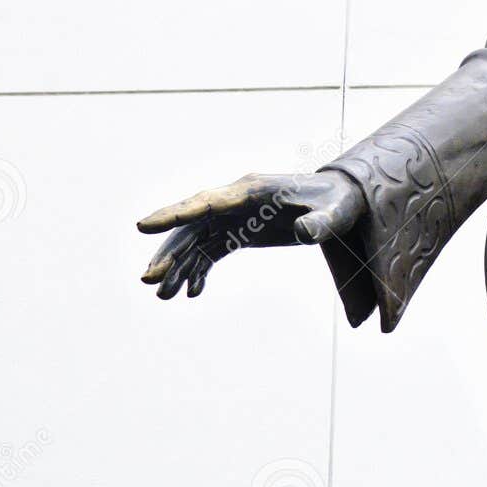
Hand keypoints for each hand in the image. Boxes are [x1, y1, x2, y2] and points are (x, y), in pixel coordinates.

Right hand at [137, 171, 363, 299]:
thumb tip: (302, 234)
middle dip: (169, 252)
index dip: (175, 214)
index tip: (143, 226)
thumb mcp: (336, 214)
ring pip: (197, 241)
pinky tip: (192, 292)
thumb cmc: (340, 203)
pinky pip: (212, 251)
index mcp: (253, 191)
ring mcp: (237, 216)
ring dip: (179, 266)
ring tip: (164, 295)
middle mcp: (237, 201)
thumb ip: (320, 223)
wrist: (343, 202)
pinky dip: (200, 270)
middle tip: (148, 281)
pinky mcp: (242, 231)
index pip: (207, 202)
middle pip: (193, 226)